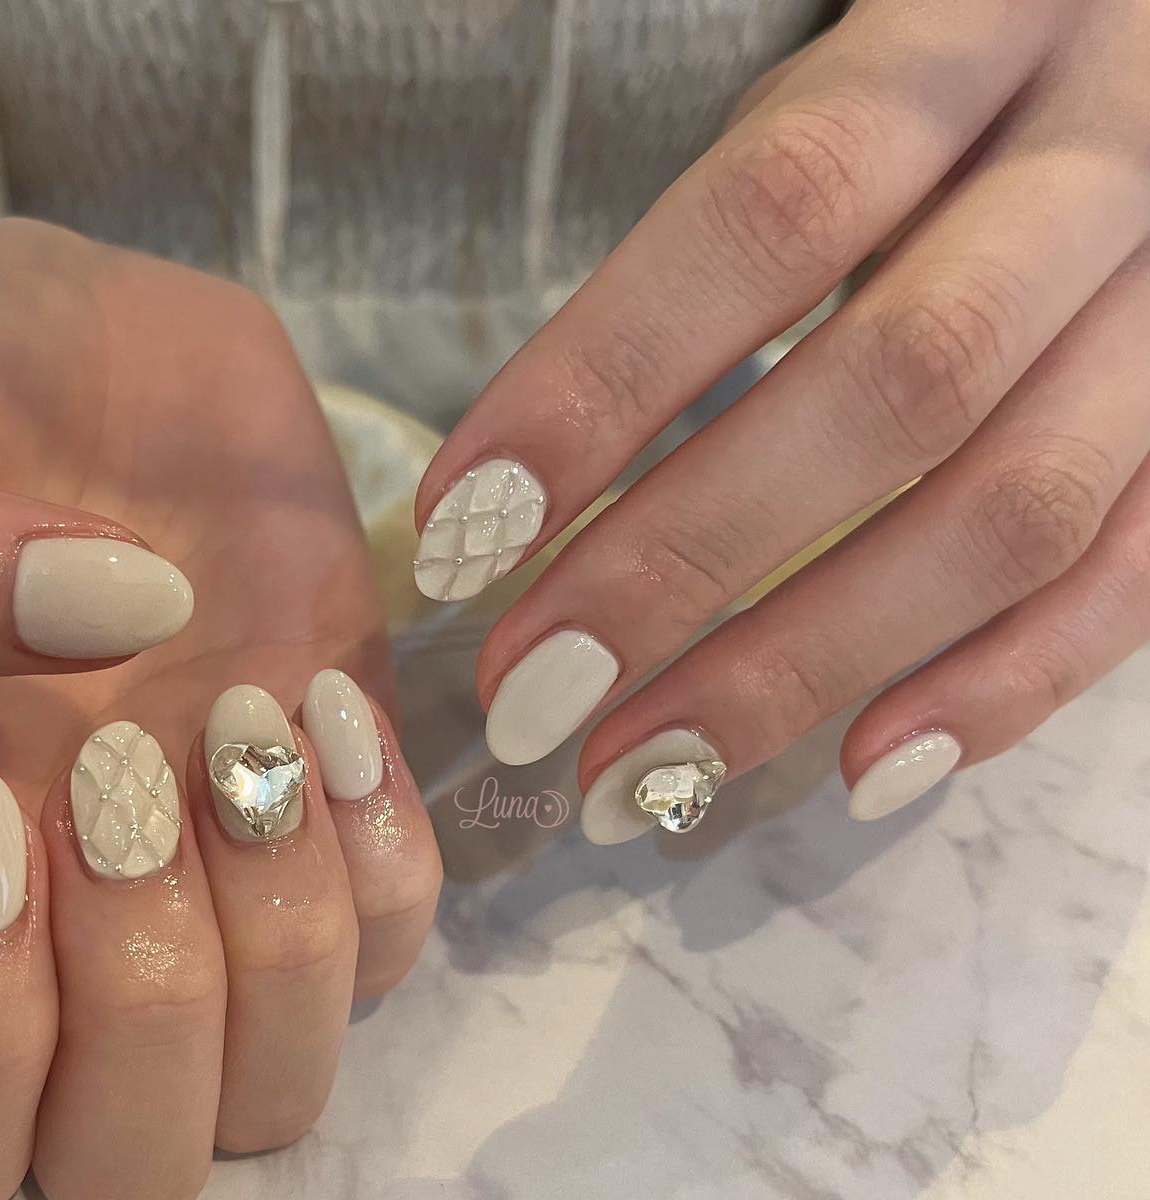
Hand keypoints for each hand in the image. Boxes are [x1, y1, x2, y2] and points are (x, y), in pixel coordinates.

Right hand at [0, 219, 440, 1199]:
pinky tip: (324, 705)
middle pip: (133, 1166)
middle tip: (126, 770)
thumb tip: (95, 621)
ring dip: (280, 927)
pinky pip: (400, 942)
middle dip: (152, 997)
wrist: (75, 337)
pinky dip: (383, 853)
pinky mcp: (338, 805)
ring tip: (238, 717)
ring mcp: (222, 881)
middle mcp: (69, 928)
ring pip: (283, 1085)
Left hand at [412, 0, 1149, 838]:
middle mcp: (1107, 158)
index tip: (468, 532)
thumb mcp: (822, 107)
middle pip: (899, 384)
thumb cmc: (940, 110)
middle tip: (534, 696)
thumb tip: (531, 501)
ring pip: (1018, 508)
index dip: (608, 379)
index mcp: (972, 36)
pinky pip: (1134, 577)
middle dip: (688, 562)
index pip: (774, 207)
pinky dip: (999, 689)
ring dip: (810, 665)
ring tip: (648, 774)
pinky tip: (861, 771)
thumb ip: (716, 262)